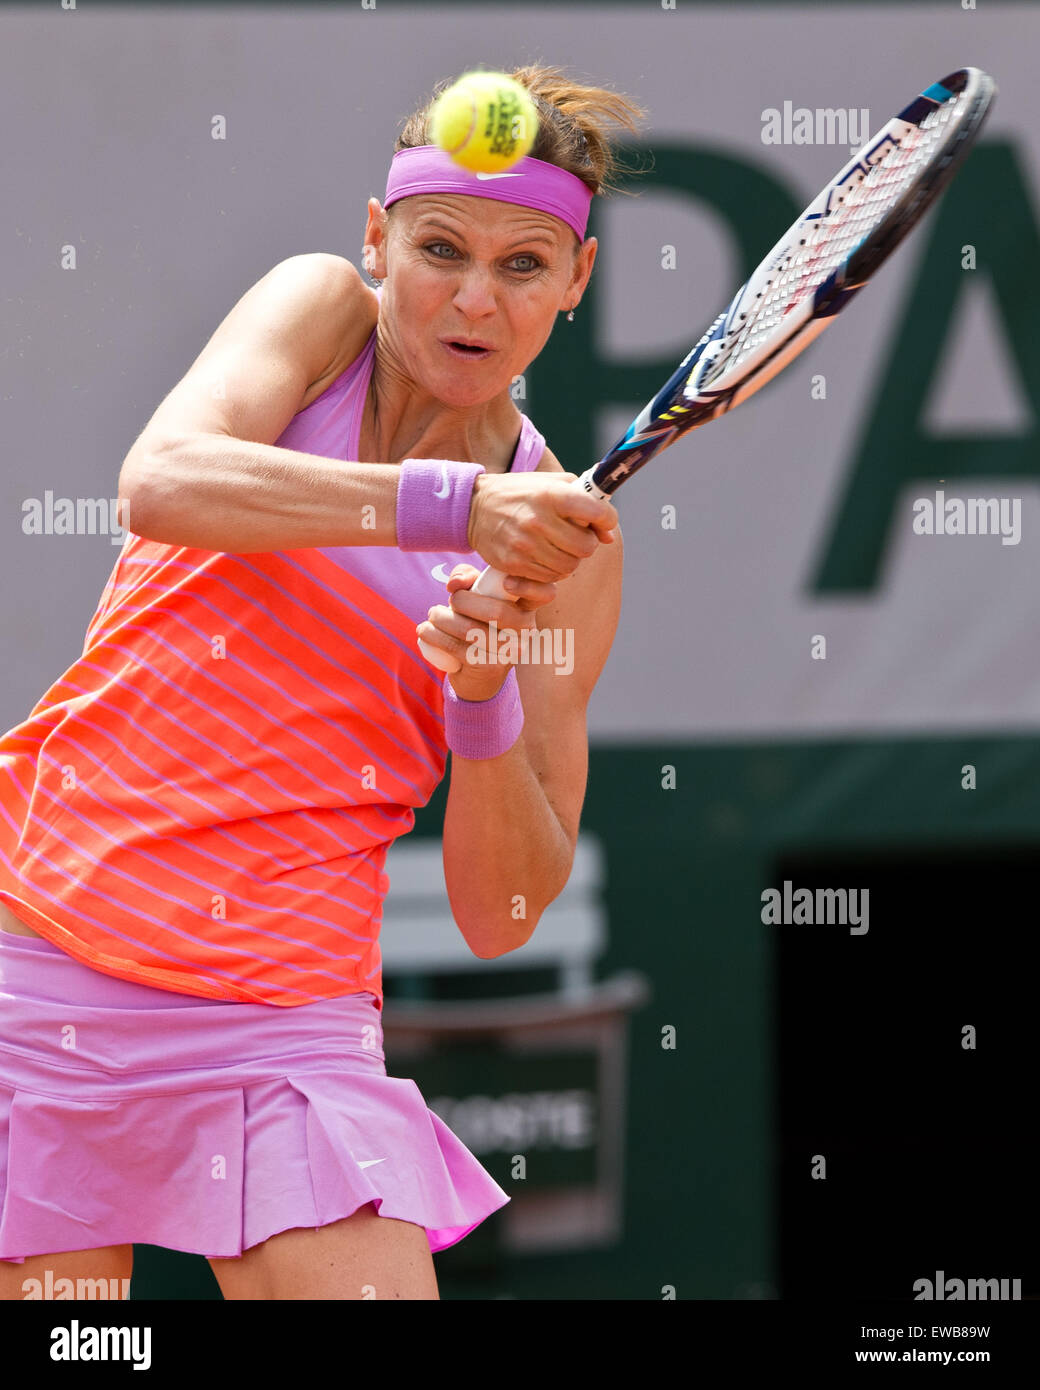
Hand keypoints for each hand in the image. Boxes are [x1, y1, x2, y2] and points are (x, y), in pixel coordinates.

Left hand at [417, 563, 556, 700]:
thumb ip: (467, 577)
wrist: (477, 673)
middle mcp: (526, 630)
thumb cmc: (477, 622)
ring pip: (473, 631)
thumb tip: (454, 584)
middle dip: (464, 601)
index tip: (506, 582)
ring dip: (443, 619)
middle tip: (451, 600)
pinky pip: (459, 648)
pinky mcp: (489, 667)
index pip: (545, 593)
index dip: (529, 585)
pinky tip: (424, 630)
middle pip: (497, 612)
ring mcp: (509, 651)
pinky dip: (436, 636)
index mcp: (527, 607)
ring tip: (432, 614)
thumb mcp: (476, 595)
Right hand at [466, 472, 617, 585]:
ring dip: (569, 559)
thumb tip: (608, 535)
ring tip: (558, 547)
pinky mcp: (514, 564)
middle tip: (575, 536)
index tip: (602, 520)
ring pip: (569, 567)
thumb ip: (585, 501)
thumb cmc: (521, 493)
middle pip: (586, 547)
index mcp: (551, 494)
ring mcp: (525, 545)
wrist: (474, 508)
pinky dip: (552, 571)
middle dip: (586, 543)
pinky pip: (549, 578)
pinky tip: (543, 556)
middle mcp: (538, 520)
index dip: (607, 519)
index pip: (597, 512)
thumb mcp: (552, 484)